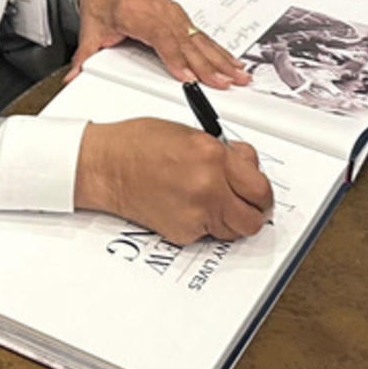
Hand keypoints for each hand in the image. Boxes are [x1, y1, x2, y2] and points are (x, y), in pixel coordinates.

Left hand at [69, 0, 249, 88]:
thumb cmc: (101, 7)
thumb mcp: (90, 32)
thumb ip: (84, 56)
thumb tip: (73, 77)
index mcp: (137, 13)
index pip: (161, 38)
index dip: (176, 58)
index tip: (189, 77)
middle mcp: (160, 11)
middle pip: (187, 41)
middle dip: (208, 64)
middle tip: (224, 83)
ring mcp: (174, 13)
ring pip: (200, 39)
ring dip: (221, 59)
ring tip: (238, 75)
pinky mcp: (182, 17)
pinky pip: (203, 35)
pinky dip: (220, 50)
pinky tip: (233, 62)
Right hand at [74, 118, 273, 243]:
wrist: (105, 165)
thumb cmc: (139, 144)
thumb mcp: (192, 134)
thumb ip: (224, 153)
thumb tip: (246, 168)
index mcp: (213, 156)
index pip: (260, 187)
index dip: (262, 191)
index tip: (258, 191)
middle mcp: (208, 187)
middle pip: (254, 217)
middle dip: (254, 210)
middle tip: (247, 203)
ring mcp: (196, 214)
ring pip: (234, 231)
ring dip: (231, 219)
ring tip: (214, 202)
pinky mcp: (182, 232)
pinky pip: (208, 234)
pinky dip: (205, 224)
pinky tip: (189, 205)